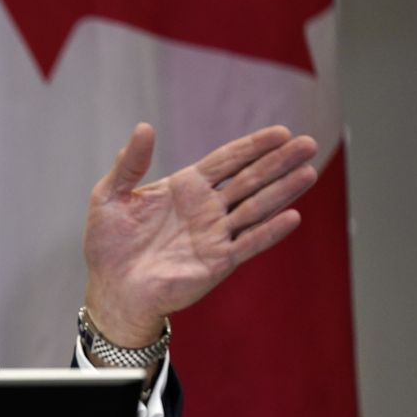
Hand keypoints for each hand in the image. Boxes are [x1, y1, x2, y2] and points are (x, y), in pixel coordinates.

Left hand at [83, 123, 317, 347]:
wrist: (111, 289)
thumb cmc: (108, 244)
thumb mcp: (110, 196)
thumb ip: (129, 164)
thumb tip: (143, 127)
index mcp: (185, 188)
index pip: (227, 161)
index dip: (253, 146)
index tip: (280, 132)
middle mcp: (206, 209)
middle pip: (249, 179)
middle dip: (278, 162)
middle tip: (309, 143)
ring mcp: (214, 235)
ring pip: (256, 207)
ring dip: (283, 190)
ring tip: (309, 172)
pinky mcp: (217, 262)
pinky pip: (248, 243)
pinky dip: (269, 231)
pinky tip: (292, 216)